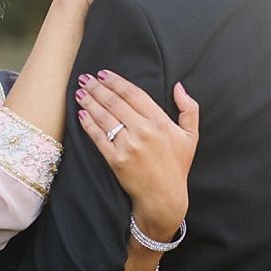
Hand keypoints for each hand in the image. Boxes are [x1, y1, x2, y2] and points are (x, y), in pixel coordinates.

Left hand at [75, 70, 198, 240]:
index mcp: (160, 121)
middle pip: (115, 102)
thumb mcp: (191, 136)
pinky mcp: (116, 160)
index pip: (133, 94)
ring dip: (90, 102)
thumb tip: (178, 86)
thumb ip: (189, 108)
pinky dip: (88, 124)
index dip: (116, 82)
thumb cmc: (177, 166)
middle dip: (97, 87)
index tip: (104, 74)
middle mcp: (143, 131)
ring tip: (80, 92)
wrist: (164, 197)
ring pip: (104, 117)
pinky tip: (82, 114)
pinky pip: (98, 137)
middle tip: (85, 78)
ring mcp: (128, 146)